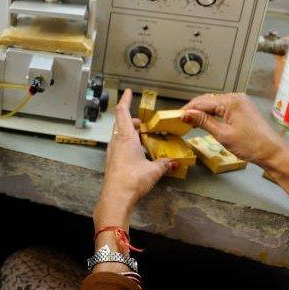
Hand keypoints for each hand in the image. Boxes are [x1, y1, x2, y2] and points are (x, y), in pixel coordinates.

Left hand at [94, 89, 172, 228]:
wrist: (116, 198)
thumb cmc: (132, 180)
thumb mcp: (154, 170)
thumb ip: (165, 164)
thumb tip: (175, 162)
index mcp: (125, 137)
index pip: (122, 112)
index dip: (125, 100)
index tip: (128, 92)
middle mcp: (116, 142)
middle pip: (122, 124)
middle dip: (134, 121)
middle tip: (146, 125)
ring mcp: (112, 152)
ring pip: (120, 136)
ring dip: (132, 134)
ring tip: (145, 139)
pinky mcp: (112, 162)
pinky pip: (120, 147)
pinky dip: (129, 145)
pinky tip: (139, 154)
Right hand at [180, 93, 288, 169]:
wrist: (273, 152)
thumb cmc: (251, 145)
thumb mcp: (222, 134)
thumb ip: (203, 122)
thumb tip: (187, 114)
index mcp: (231, 101)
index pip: (202, 102)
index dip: (188, 110)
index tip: (176, 117)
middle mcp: (236, 97)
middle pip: (207, 100)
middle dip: (194, 109)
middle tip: (181, 120)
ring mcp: (241, 102)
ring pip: (214, 103)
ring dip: (203, 111)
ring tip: (191, 122)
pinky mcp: (243, 108)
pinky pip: (223, 107)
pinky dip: (213, 113)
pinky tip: (206, 121)